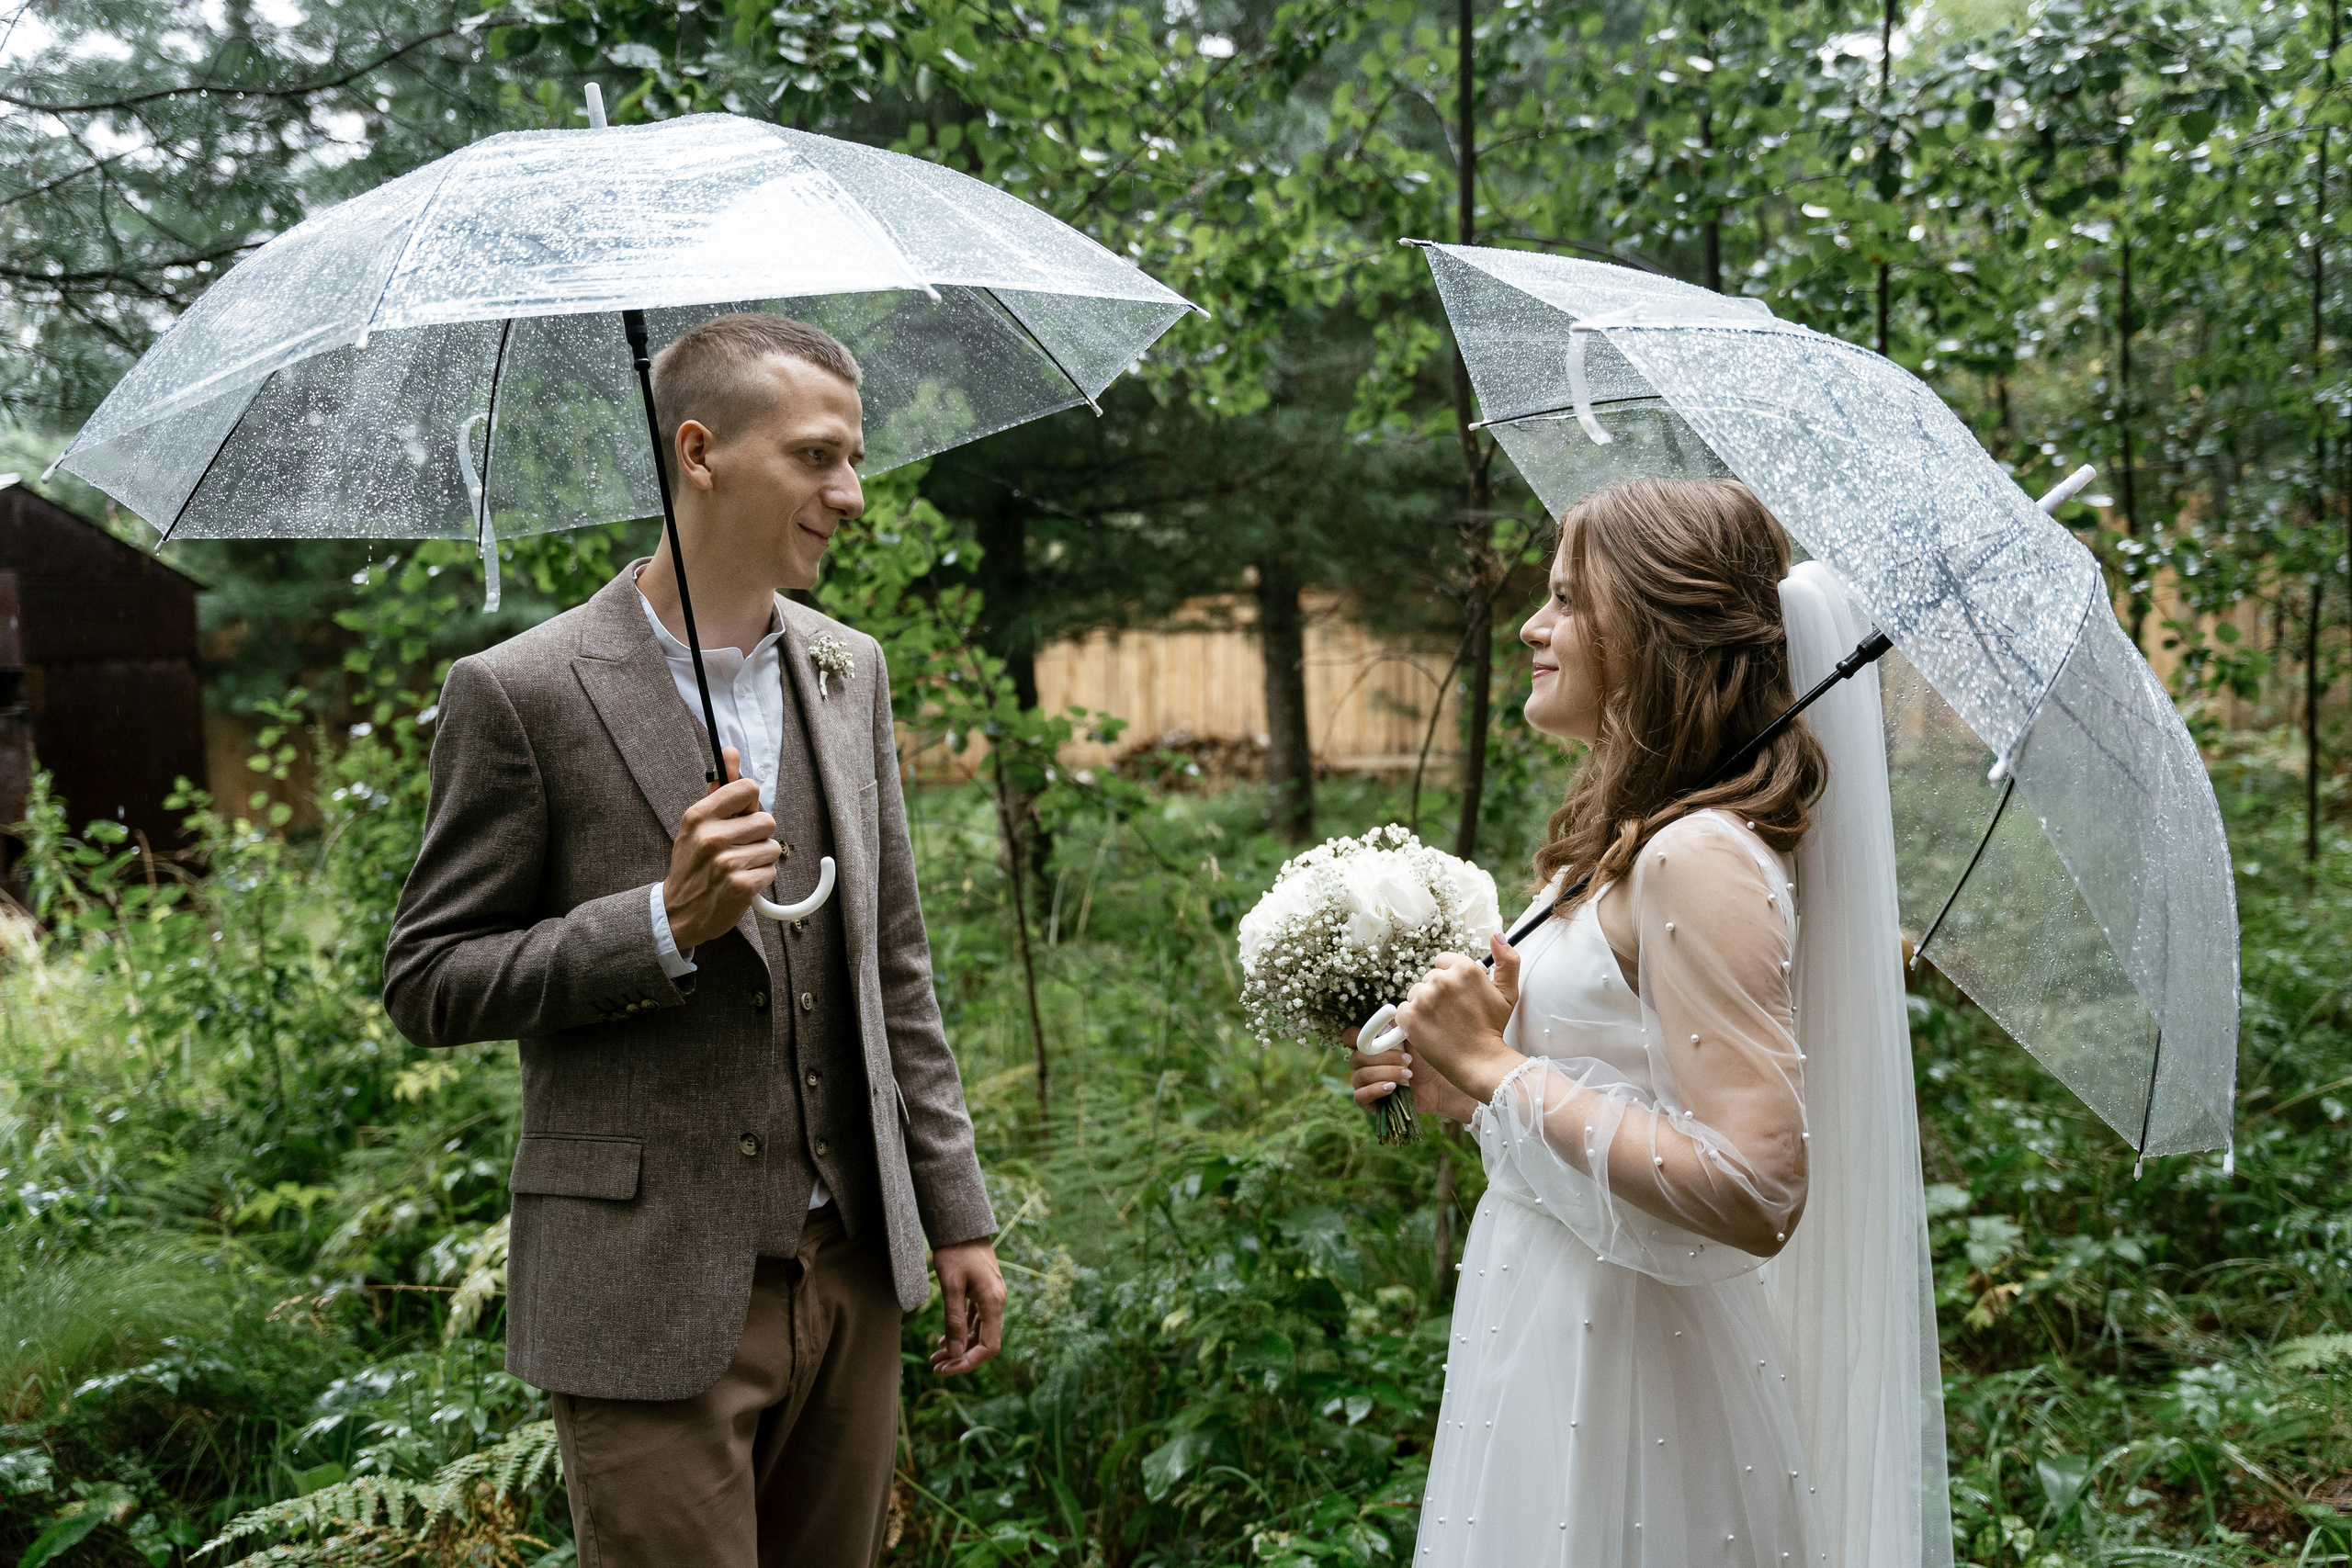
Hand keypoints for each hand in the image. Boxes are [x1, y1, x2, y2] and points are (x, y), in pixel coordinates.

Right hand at [661, 746, 780, 948]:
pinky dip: (760, 878)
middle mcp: (712, 837)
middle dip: (758, 835)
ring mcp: (727, 862)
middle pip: (767, 819)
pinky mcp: (741, 886)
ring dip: (760, 858)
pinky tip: (740, 882)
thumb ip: (717, 789)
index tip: (741, 814)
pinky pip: (772, 871)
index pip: (748, 788)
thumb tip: (730, 751)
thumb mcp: (696, 824)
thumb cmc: (692, 864)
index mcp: (699, 816)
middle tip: (738, 847)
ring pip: (773, 847)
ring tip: (737, 866)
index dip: (750, 802)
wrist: (678, 912)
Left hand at [929, 1238, 1005, 1375]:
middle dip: (960, 1357)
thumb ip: (954, 1320)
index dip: (968, 1362)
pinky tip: (945, 1338)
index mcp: (993, 1302)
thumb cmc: (955, 1251)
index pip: (989, 1347)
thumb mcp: (951, 1286)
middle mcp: (997, 1302)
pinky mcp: (983, 1291)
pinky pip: (976, 1319)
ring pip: (979, 1331)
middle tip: (935, 1365)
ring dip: (960, 1346)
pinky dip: (962, 1331)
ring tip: (935, 1354)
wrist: (961, 1223)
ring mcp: (991, 1296)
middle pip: (984, 1342)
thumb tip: (956, 1353)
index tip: (946, 1368)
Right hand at [1345, 1025, 1480, 1123]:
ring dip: (1385, 1073)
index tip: (1376, 1037)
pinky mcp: (1372, 1103)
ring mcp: (1366, 1084)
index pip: (1350, 1038)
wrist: (1443, 1085)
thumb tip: (1388, 1014)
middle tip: (1408, 1060)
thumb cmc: (1428, 1058)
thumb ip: (1396, 1027)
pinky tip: (1393, 1088)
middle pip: (1356, 1058)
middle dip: (1382, 1058)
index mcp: (1371, 1046)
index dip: (1356, 1036)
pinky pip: (1360, 1096)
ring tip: (1408, 1074)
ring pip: (1359, 1076)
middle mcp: (1364, 1064)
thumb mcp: (1414, 1037)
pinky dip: (1375, 1090)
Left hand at [1394, 935, 1525, 1103]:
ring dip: (1424, 1005)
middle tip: (1454, 1013)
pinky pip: (1403, 1010)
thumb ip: (1507, 960)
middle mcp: (1441, 979)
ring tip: (1443, 1023)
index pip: (1443, 962)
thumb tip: (1496, 934)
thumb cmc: (1493, 1028)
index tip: (1460, 997)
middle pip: (1429, 978)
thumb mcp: (1508, 992)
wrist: (1480, 1062)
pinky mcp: (1408, 1016)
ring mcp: (1423, 998)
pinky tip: (1430, 1029)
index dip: (1451, 980)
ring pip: (1416, 993)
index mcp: (1464, 968)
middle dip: (1438, 993)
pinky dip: (1412, 1020)